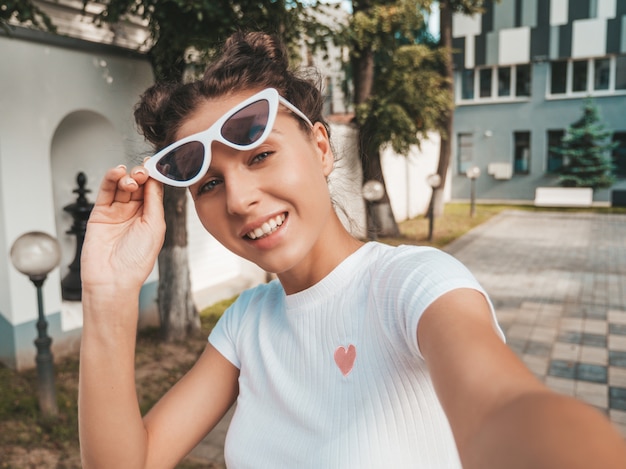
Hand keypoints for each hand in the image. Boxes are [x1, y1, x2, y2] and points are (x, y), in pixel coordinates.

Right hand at [81, 164, 164, 293]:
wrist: (112, 279)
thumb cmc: (136, 260)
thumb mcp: (155, 227)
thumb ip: (154, 202)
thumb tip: (155, 180)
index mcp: (151, 217)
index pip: (153, 191)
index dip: (155, 177)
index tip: (157, 164)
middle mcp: (134, 214)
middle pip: (138, 186)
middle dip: (141, 176)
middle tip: (143, 173)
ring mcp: (116, 212)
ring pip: (121, 186)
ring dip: (127, 177)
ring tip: (131, 177)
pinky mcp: (99, 213)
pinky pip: (105, 192)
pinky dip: (110, 179)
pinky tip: (117, 172)